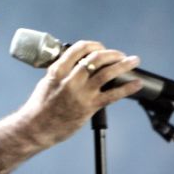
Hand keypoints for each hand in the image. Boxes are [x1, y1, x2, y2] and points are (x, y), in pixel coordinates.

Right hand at [25, 40, 142, 147]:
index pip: (80, 48)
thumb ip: (62, 72)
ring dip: (124, 64)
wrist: (36, 128)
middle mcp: (70, 79)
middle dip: (112, 54)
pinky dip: (128, 87)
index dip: (95, 45)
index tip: (101, 48)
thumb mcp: (47, 82)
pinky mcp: (89, 107)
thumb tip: (79, 64)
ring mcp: (80, 93)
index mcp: (58, 70)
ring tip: (133, 61)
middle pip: (97, 58)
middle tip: (120, 55)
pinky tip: (136, 83)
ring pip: (107, 73)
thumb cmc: (40, 106)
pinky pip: (113, 95)